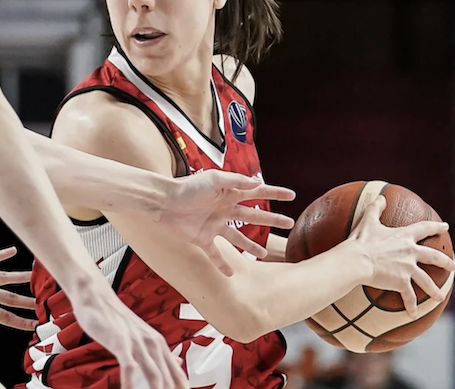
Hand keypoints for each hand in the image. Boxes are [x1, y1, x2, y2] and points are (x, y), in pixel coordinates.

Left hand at [0, 246, 36, 350]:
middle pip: (7, 297)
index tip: (33, 324)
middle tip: (41, 303)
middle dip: (25, 301)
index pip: (2, 316)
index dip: (19, 321)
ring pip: (2, 276)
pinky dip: (1, 254)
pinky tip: (13, 250)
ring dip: (19, 277)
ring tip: (34, 276)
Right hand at [72, 281, 188, 388]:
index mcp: (159, 344)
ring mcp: (137, 342)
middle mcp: (152, 343)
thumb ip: (160, 351)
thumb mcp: (143, 335)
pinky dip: (131, 383)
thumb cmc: (117, 318)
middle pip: (168, 379)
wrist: (96, 297)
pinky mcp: (120, 341)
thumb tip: (178, 362)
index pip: (178, 375)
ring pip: (154, 374)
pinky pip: (129, 366)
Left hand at [157, 170, 295, 275]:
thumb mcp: (214, 179)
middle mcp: (224, 210)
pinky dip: (223, 265)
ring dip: (251, 246)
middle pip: (254, 217)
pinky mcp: (202, 239)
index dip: (275, 194)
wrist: (163, 202)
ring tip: (265, 254)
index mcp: (229, 193)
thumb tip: (257, 183)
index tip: (292, 195)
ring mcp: (214, 226)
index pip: (257, 193)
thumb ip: (235, 181)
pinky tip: (232, 274)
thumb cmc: (186, 187)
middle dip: (272, 221)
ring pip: (238, 238)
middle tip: (289, 223)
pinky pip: (216, 255)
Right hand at [347, 196, 454, 317]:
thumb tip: (381, 197)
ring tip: (440, 297)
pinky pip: (409, 296)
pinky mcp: (401, 282)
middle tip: (453, 266)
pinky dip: (411, 306)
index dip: (436, 227)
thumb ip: (375, 208)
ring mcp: (408, 268)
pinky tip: (413, 314)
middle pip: (434, 257)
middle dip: (445, 262)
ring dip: (434, 290)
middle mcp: (410, 252)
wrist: (357, 260)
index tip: (446, 227)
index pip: (425, 229)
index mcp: (404, 236)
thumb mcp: (368, 221)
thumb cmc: (361, 240)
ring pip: (427, 281)